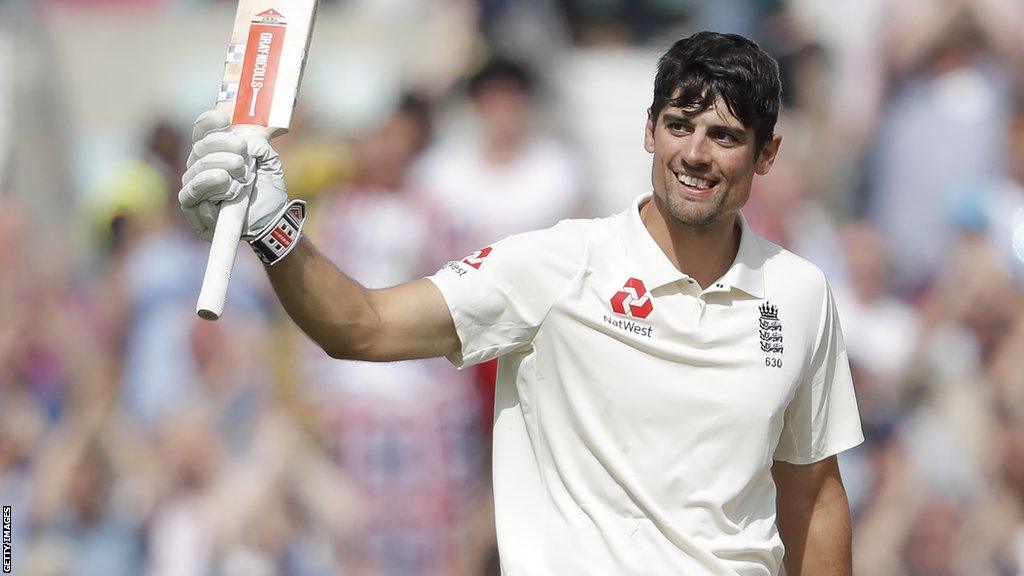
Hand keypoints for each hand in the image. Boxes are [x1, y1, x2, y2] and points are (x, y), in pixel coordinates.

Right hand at [178, 110, 288, 240]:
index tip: (224, 118)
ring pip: (195, 170)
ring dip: (217, 166)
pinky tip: (225, 183)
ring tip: (239, 168)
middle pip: (199, 147)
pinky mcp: (192, 208)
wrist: (272, 221)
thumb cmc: (267, 190)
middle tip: (242, 149)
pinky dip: (207, 185)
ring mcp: (194, 187)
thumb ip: (259, 143)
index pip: (203, 131)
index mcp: (215, 152)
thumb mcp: (268, 161)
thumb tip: (246, 134)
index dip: (209, 122)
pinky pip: (191, 194)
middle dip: (221, 144)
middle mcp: (200, 167)